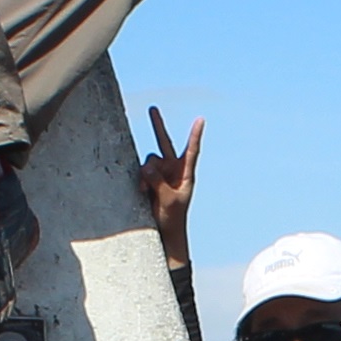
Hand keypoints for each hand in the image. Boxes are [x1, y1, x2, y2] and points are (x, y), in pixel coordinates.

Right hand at [141, 107, 204, 263]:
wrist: (165, 231)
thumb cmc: (173, 217)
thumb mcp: (168, 199)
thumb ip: (158, 181)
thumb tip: (146, 166)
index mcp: (185, 173)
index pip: (191, 150)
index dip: (194, 135)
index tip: (200, 119)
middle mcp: (172, 169)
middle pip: (164, 143)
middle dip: (157, 126)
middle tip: (152, 108)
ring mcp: (159, 173)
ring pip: (149, 161)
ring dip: (146, 174)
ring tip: (146, 191)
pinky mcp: (147, 180)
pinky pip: (140, 171)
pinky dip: (140, 179)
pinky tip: (141, 190)